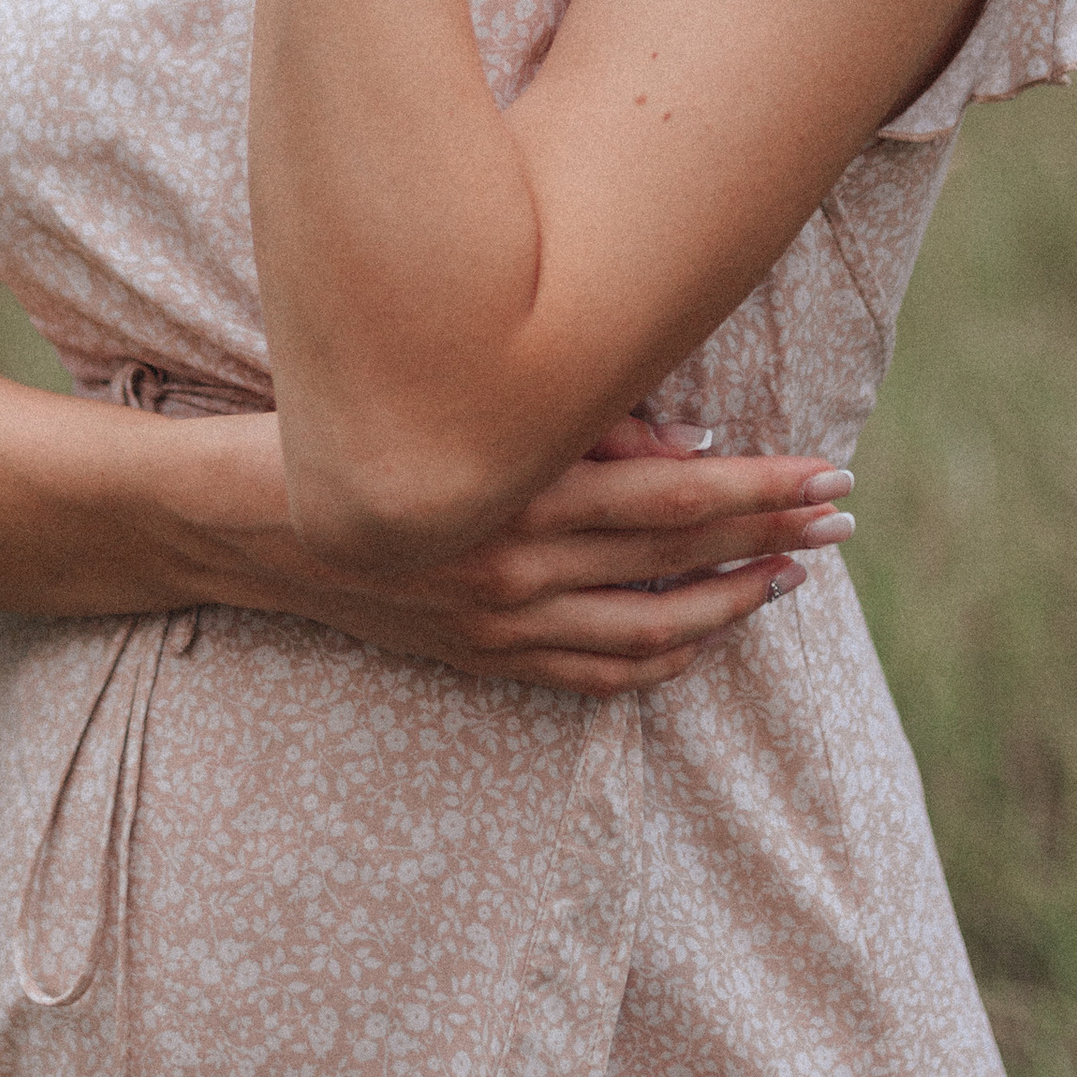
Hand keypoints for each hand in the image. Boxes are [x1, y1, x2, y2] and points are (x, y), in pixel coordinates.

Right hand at [284, 416, 853, 698]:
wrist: (234, 519)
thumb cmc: (344, 424)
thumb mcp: (452, 401)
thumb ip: (572, 426)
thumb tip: (683, 447)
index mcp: (516, 495)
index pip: (679, 499)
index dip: (764, 488)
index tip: (829, 470)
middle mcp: (516, 570)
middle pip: (680, 562)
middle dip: (773, 535)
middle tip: (843, 514)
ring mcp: (498, 625)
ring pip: (650, 632)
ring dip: (732, 603)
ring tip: (791, 574)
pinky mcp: (477, 655)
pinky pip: (592, 674)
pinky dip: (660, 659)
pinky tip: (702, 636)